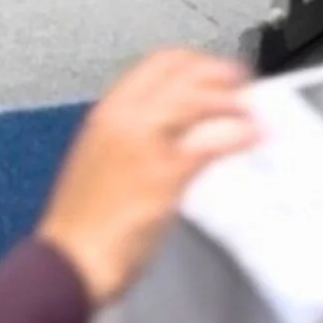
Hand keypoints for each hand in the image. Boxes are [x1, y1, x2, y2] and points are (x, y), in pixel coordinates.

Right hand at [39, 50, 258, 305]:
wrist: (69, 261)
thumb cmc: (81, 223)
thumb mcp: (99, 161)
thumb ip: (130, 137)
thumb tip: (168, 131)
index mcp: (107, 111)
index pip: (158, 63)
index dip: (194, 61)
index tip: (213, 69)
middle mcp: (124, 117)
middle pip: (182, 72)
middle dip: (218, 72)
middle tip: (241, 83)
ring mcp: (144, 143)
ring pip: (198, 99)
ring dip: (233, 101)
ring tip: (252, 111)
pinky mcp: (164, 175)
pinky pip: (210, 143)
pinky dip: (238, 135)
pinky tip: (251, 138)